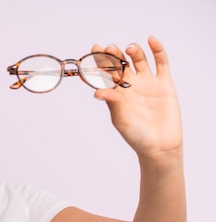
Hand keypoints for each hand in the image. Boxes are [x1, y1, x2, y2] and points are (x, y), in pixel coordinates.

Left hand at [93, 37, 181, 162]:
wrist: (160, 145)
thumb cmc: (136, 135)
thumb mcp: (121, 119)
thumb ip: (112, 103)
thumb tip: (97, 91)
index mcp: (116, 94)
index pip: (105, 74)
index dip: (100, 62)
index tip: (93, 50)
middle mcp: (130, 85)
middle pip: (120, 64)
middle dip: (114, 55)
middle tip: (108, 48)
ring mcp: (147, 83)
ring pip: (139, 60)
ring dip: (134, 52)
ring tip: (129, 49)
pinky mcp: (164, 83)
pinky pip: (161, 63)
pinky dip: (157, 50)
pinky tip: (151, 40)